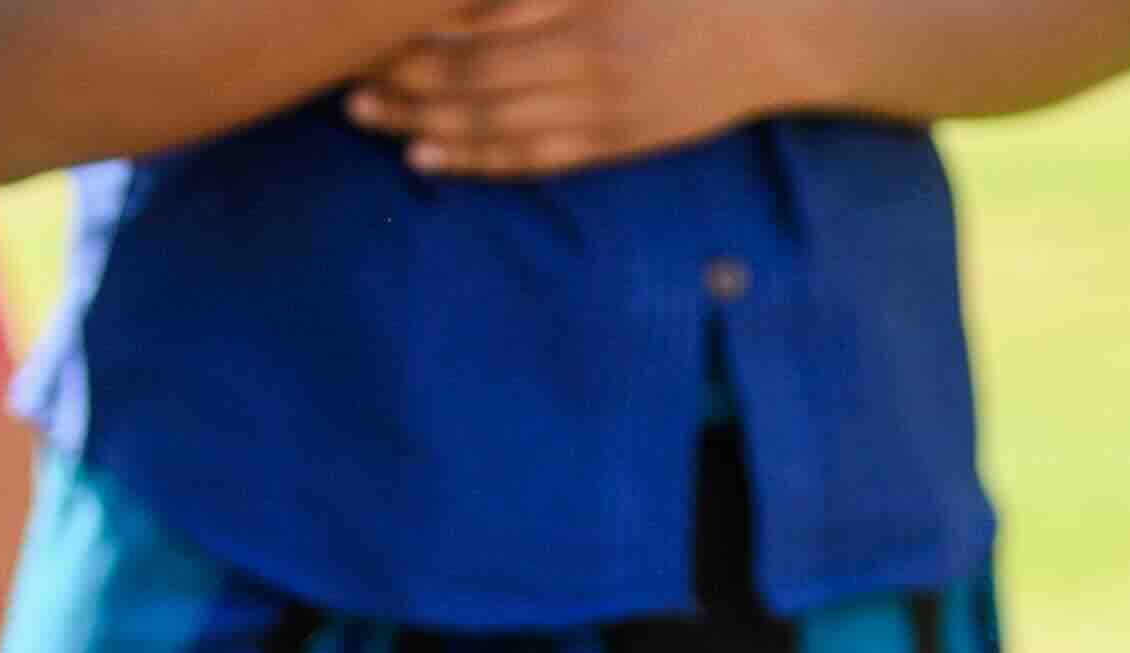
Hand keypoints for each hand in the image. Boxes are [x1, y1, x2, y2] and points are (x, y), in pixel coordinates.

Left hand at [344, 0, 801, 176]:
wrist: (784, 28)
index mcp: (587, 10)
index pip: (480, 29)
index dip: (418, 37)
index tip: (365, 33)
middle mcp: (589, 67)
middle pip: (475, 84)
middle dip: (405, 87)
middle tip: (345, 87)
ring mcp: (605, 112)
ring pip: (497, 130)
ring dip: (429, 129)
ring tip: (372, 124)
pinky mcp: (618, 139)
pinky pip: (535, 158)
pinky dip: (478, 160)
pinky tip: (432, 158)